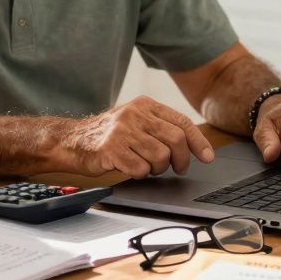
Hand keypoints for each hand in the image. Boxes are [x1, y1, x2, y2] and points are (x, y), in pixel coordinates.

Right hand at [61, 96, 214, 178]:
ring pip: (160, 156)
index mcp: (144, 105)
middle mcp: (134, 114)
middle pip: (175, 140)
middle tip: (177, 168)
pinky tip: (129, 168)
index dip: (198, 142)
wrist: (72, 140)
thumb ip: (160, 128)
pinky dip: (139, 174)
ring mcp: (122, 130)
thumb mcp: (135, 122)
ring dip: (157, 168)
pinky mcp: (111, 148)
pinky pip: (140, 169)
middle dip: (181, 159)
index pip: (181, 122)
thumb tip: (193, 146)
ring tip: (147, 166)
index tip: (207, 157)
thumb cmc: (109, 135)